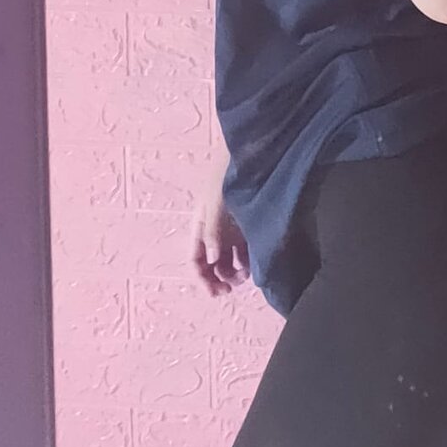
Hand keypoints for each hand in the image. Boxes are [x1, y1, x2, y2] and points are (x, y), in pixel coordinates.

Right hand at [188, 156, 250, 298]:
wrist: (247, 154)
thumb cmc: (226, 176)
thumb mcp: (216, 203)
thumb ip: (213, 232)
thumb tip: (213, 261)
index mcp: (199, 224)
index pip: (195, 258)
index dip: (202, 278)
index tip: (215, 292)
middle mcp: (212, 229)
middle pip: (210, 262)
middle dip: (217, 278)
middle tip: (229, 290)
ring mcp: (229, 227)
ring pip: (226, 258)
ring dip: (231, 272)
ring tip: (243, 278)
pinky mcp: (245, 224)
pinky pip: (242, 249)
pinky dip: (244, 261)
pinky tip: (251, 266)